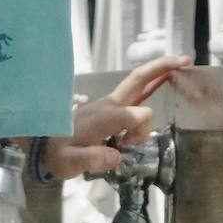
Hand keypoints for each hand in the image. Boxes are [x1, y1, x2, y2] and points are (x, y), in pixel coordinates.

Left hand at [42, 55, 191, 180]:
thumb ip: (94, 158)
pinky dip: (147, 88)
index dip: (142, 133)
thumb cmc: (55, 154)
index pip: (140, 117)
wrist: (38, 144)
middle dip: (162, 67)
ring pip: (137, 85)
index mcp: (106, 116)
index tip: (127, 148)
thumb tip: (117, 156)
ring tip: (177, 72)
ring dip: (157, 77)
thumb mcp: (72, 162)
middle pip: (139, 79)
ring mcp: (107, 105)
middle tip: (185, 61)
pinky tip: (157, 87)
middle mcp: (109, 105)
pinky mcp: (106, 110)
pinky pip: (131, 96)